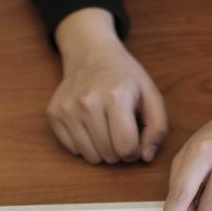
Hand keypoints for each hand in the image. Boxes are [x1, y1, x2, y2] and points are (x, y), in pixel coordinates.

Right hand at [50, 8, 167, 164]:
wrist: (91, 53)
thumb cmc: (124, 77)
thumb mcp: (151, 95)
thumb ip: (158, 128)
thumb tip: (146, 157)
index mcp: (116, 97)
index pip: (126, 148)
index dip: (134, 150)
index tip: (134, 139)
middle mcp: (88, 103)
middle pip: (108, 155)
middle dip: (118, 150)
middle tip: (119, 131)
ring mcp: (67, 109)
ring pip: (90, 157)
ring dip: (102, 150)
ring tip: (106, 129)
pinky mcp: (54, 114)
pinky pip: (73, 150)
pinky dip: (84, 145)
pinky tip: (89, 126)